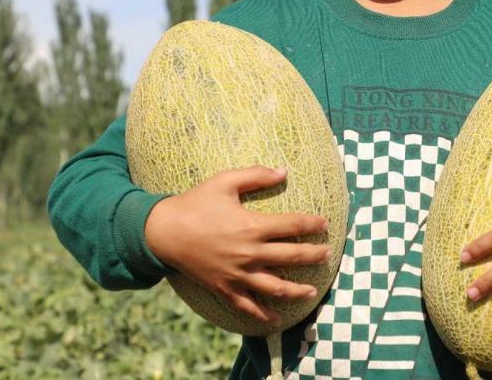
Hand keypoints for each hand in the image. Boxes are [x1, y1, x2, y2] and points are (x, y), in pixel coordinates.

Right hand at [144, 165, 331, 325]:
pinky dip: (263, 315)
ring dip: (297, 290)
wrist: (165, 230)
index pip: (292, 225)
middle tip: (327, 254)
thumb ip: (256, 175)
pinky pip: (247, 306)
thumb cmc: (195, 202)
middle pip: (291, 256)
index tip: (324, 223)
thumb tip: (284, 171)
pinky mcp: (224, 287)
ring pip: (276, 287)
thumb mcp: (225, 181)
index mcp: (252, 226)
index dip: (312, 224)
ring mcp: (238, 274)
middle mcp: (250, 253)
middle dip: (313, 255)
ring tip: (312, 291)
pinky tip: (276, 320)